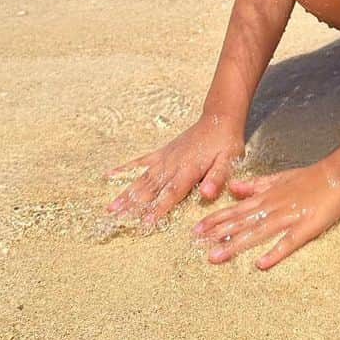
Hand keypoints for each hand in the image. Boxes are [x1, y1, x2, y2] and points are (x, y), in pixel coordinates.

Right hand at [103, 113, 244, 226]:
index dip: (159, 207)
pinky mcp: (162, 152)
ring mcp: (165, 158)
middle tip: (118, 219)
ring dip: (126, 193)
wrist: (219, 118)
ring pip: (142, 178)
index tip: (145, 222)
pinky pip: (140, 161)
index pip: (172, 192)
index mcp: (189, 169)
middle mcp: (173, 164)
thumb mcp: (229, 160)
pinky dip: (125, 168)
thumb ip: (217, 178)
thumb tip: (207, 194)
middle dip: (134, 205)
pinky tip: (109, 174)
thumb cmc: (226, 143)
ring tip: (111, 207)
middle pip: (151, 188)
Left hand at [192, 159, 339, 269]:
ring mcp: (288, 218)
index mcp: (266, 196)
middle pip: (241, 222)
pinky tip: (260, 264)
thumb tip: (234, 187)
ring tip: (216, 256)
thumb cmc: (308, 177)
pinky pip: (288, 243)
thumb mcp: (279, 177)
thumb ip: (256, 185)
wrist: (337, 174)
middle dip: (218, 233)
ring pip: (257, 233)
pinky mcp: (305, 228)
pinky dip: (274, 253)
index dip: (216, 219)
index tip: (196, 229)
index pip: (236, 209)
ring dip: (236, 245)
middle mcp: (272, 207)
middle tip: (197, 244)